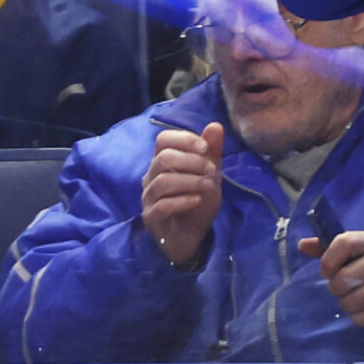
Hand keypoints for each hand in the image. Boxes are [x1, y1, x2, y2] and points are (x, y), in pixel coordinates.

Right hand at [142, 121, 225, 268]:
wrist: (191, 237)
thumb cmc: (197, 203)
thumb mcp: (210, 176)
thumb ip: (212, 152)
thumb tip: (215, 125)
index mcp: (163, 163)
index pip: (163, 139)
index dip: (184, 139)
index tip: (206, 148)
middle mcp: (151, 177)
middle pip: (163, 158)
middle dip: (191, 161)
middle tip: (212, 170)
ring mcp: (149, 198)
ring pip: (162, 181)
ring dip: (190, 181)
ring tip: (210, 187)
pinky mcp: (151, 217)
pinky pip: (162, 205)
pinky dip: (182, 201)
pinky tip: (197, 201)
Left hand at [300, 230, 363, 326]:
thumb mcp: (358, 248)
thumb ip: (328, 247)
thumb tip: (302, 246)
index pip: (342, 244)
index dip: (328, 261)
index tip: (330, 270)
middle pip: (343, 278)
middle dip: (337, 287)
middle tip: (346, 287)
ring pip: (352, 300)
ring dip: (347, 303)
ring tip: (356, 298)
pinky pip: (363, 317)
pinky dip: (358, 316)